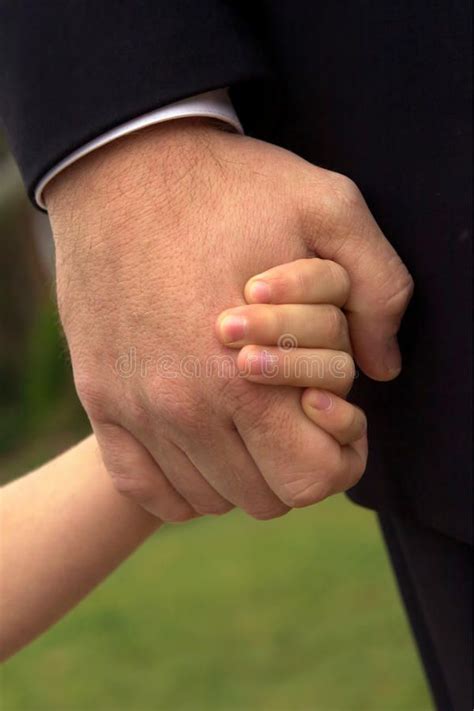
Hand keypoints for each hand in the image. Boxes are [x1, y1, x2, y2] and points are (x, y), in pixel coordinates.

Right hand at [46, 119, 411, 520]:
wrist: (122, 166)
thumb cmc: (228, 187)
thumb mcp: (329, 207)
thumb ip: (380, 288)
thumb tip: (383, 367)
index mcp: (244, 377)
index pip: (308, 480)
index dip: (340, 457)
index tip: (332, 413)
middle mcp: (182, 409)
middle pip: (261, 497)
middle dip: (293, 462)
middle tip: (292, 409)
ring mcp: (132, 408)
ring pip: (206, 498)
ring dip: (240, 470)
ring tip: (247, 416)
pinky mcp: (99, 397)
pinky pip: (143, 486)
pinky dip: (180, 483)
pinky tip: (199, 441)